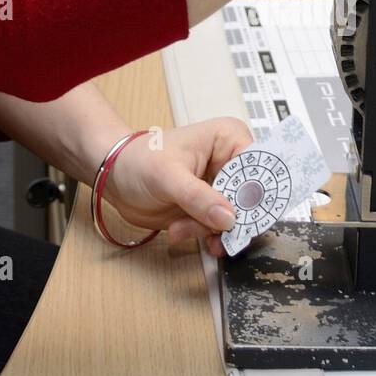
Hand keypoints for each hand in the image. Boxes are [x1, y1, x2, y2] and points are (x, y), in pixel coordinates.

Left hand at [102, 118, 252, 258]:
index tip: (241, 217)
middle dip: (226, 220)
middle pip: (251, 200)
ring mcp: (222, 187)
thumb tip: (229, 218)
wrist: (116, 179)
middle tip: (203, 228)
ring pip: (236, 220)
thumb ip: (199, 197)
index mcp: (229, 139)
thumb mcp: (168, 176)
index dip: (254, 195)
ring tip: (179, 227)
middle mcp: (231, 162)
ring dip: (208, 230)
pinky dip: (203, 237)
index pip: (259, 169)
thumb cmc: (138, 160)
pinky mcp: (211, 208)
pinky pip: (221, 230)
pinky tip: (181, 231)